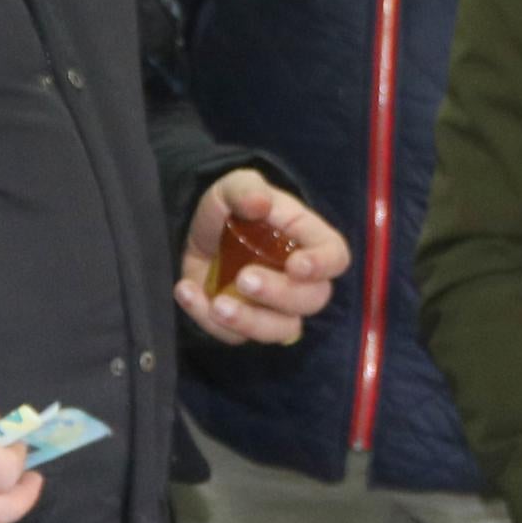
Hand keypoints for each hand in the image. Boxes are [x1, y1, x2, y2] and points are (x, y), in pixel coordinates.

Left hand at [174, 170, 347, 345]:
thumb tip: (259, 202)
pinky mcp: (245, 324)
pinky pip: (235, 336)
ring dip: (250, 322)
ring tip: (217, 305)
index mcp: (309, 241)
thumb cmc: (233, 206)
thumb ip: (246, 189)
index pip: (335, 258)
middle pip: (311, 300)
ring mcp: (274, 308)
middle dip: (279, 294)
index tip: (296, 265)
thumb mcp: (235, 186)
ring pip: (280, 330)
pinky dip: (207, 319)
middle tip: (244, 279)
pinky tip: (186, 291)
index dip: (322, 265)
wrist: (199, 231)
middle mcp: (300, 281)